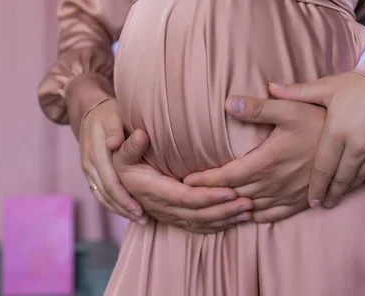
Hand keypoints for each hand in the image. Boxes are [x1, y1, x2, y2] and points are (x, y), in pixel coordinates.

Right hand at [80, 99, 145, 222]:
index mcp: (96, 153)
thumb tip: (114, 144)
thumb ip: (115, 129)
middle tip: (144, 220)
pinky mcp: (90, 172)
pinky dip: (112, 203)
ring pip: (101, 196)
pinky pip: (99, 192)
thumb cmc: (109, 113)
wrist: (90, 111)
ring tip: (139, 219)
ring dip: (119, 209)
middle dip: (124, 209)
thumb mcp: (113, 115)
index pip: (111, 183)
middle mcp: (89, 165)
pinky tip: (126, 210)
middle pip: (106, 194)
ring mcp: (87, 170)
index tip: (140, 209)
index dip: (124, 199)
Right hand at [113, 130, 252, 233]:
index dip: (208, 197)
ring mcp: (167, 216)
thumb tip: (141, 136)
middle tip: (248, 202)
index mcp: (152, 191)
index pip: (185, 198)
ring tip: (248, 212)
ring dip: (224, 219)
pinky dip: (217, 226)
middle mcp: (160, 208)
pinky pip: (197, 228)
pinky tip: (234, 221)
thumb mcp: (119, 152)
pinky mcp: (173, 219)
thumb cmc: (123, 160)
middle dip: (223, 210)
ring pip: (199, 224)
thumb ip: (130, 146)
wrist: (116, 179)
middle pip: (196, 214)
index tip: (230, 191)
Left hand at [184, 92, 325, 222]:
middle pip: (233, 195)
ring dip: (229, 209)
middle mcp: (274, 184)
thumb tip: (227, 102)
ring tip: (211, 208)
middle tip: (190, 197)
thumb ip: (257, 107)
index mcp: (266, 162)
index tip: (186, 181)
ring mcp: (287, 196)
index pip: (226, 176)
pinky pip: (272, 217)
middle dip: (211, 196)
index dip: (204, 180)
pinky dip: (254, 218)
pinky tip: (246, 216)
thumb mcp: (289, 109)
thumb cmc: (319, 122)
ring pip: (250, 209)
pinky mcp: (301, 202)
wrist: (352, 144)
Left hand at [271, 72, 364, 207]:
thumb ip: (297, 92)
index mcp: (337, 132)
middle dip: (330, 194)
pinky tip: (356, 180)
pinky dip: (364, 178)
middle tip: (321, 204)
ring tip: (336, 196)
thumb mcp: (326, 87)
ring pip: (358, 179)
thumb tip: (270, 87)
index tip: (311, 200)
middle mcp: (357, 146)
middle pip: (340, 180)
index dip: (316, 188)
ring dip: (346, 189)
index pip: (322, 169)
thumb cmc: (359, 85)